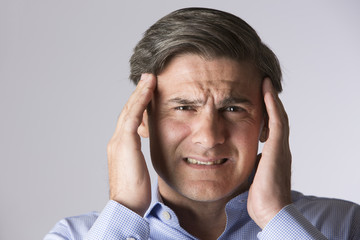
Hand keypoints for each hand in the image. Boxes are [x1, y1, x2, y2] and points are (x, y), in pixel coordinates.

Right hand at [107, 73, 155, 215]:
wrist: (126, 205)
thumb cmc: (134, 192)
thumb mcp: (137, 169)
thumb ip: (138, 156)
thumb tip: (144, 152)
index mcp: (120, 146)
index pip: (129, 120)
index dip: (137, 104)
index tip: (147, 92)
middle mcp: (117, 140)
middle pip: (128, 111)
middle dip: (138, 94)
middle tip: (147, 78)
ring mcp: (119, 141)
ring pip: (130, 110)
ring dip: (140, 92)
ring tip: (149, 79)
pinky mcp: (124, 143)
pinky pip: (133, 116)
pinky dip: (140, 101)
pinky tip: (149, 89)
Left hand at [247, 78, 291, 228]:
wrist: (270, 210)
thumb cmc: (260, 198)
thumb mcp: (252, 175)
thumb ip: (249, 164)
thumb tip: (238, 160)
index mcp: (274, 154)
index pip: (271, 127)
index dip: (267, 113)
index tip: (258, 101)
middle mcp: (280, 147)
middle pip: (277, 118)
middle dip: (270, 102)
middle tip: (263, 86)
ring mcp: (280, 147)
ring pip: (278, 115)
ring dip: (271, 98)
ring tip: (265, 83)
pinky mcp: (278, 148)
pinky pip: (276, 120)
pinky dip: (272, 105)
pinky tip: (266, 91)